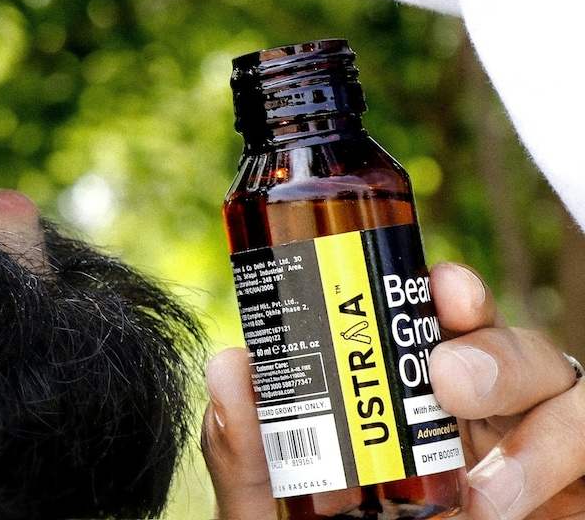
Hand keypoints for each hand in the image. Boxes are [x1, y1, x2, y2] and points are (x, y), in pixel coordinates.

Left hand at [201, 262, 584, 519]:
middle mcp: (476, 411)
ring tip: (483, 492)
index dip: (451, 291)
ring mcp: (528, 451)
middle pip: (512, 345)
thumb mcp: (271, 504)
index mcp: (407, 390)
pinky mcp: (568, 496)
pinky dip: (556, 469)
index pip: (440, 318)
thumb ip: (245, 450)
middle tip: (449, 379)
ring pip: (567, 395)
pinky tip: (499, 505)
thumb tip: (232, 365)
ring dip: (536, 431)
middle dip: (492, 349)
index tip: (438, 286)